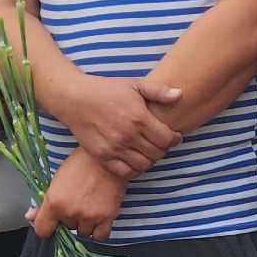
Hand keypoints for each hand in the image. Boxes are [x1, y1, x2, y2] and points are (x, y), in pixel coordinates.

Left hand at [31, 148, 127, 239]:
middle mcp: (70, 211)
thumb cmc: (81, 163)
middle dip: (71, 218)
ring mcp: (89, 215)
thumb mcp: (57, 180)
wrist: (106, 156)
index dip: (47, 227)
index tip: (52, 224)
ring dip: (85, 223)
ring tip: (90, 207)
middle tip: (78, 202)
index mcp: (54, 202)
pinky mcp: (108, 215)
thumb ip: (43, 203)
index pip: (43, 230)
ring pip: (83, 232)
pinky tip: (99, 219)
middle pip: (67, 227)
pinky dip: (99, 231)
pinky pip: (100, 235)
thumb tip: (30, 216)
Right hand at [57, 76, 182, 177]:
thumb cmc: (107, 89)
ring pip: (143, 165)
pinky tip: (135, 159)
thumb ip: (159, 91)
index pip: (167, 139)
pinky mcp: (102, 156)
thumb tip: (181, 95)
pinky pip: (124, 172)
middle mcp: (127, 135)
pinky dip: (134, 169)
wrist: (75, 98)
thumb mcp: (135, 84)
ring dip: (150, 160)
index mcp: (139, 118)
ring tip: (149, 150)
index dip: (175, 139)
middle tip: (162, 143)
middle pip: (157, 154)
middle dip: (164, 149)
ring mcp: (114, 148)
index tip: (174, 135)